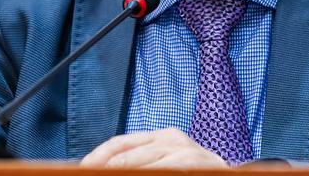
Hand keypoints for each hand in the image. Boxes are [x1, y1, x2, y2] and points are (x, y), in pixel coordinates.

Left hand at [80, 128, 228, 168]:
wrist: (228, 175)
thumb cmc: (193, 174)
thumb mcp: (165, 166)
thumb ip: (141, 165)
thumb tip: (104, 168)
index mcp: (161, 137)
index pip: (119, 143)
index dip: (97, 157)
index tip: (80, 169)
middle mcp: (171, 138)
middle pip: (123, 152)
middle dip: (101, 166)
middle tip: (85, 174)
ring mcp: (183, 149)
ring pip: (136, 162)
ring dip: (117, 171)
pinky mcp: (190, 160)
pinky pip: (159, 169)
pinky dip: (142, 174)